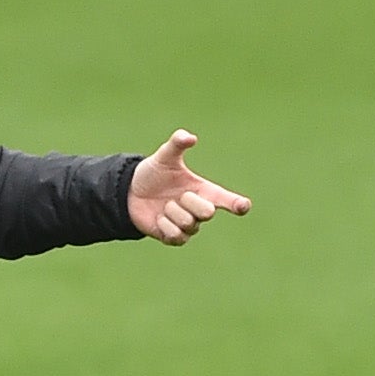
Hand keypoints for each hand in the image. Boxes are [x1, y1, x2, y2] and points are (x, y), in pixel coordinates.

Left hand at [128, 130, 252, 244]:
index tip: (243, 206)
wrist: (131, 193)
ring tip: (164, 206)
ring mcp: (189, 225)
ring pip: (189, 224)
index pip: (225, 198)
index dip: (236, 203)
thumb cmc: (153, 173)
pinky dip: (164, 225)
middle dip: (189, 202)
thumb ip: (177, 144)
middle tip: (176, 196)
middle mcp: (199, 209)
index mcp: (203, 190)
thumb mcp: (164, 157)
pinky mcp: (176, 238)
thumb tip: (189, 137)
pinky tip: (158, 218)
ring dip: (172, 213)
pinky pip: (176, 236)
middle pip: (208, 213)